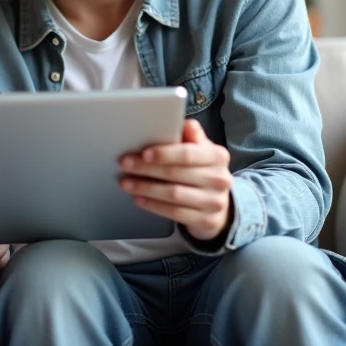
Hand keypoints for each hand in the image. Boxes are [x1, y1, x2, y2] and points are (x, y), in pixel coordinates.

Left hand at [119, 119, 233, 241]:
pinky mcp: (206, 220)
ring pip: (173, 194)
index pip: (188, 153)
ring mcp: (214, 201)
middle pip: (177, 173)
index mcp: (218, 156)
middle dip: (147, 169)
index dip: (164, 153)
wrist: (219, 206)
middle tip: (125, 164)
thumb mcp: (202, 151)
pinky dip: (153, 205)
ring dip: (145, 188)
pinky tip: (139, 199)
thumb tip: (185, 124)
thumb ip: (192, 136)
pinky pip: (175, 213)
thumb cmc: (203, 172)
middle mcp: (219, 179)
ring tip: (126, 182)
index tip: (144, 153)